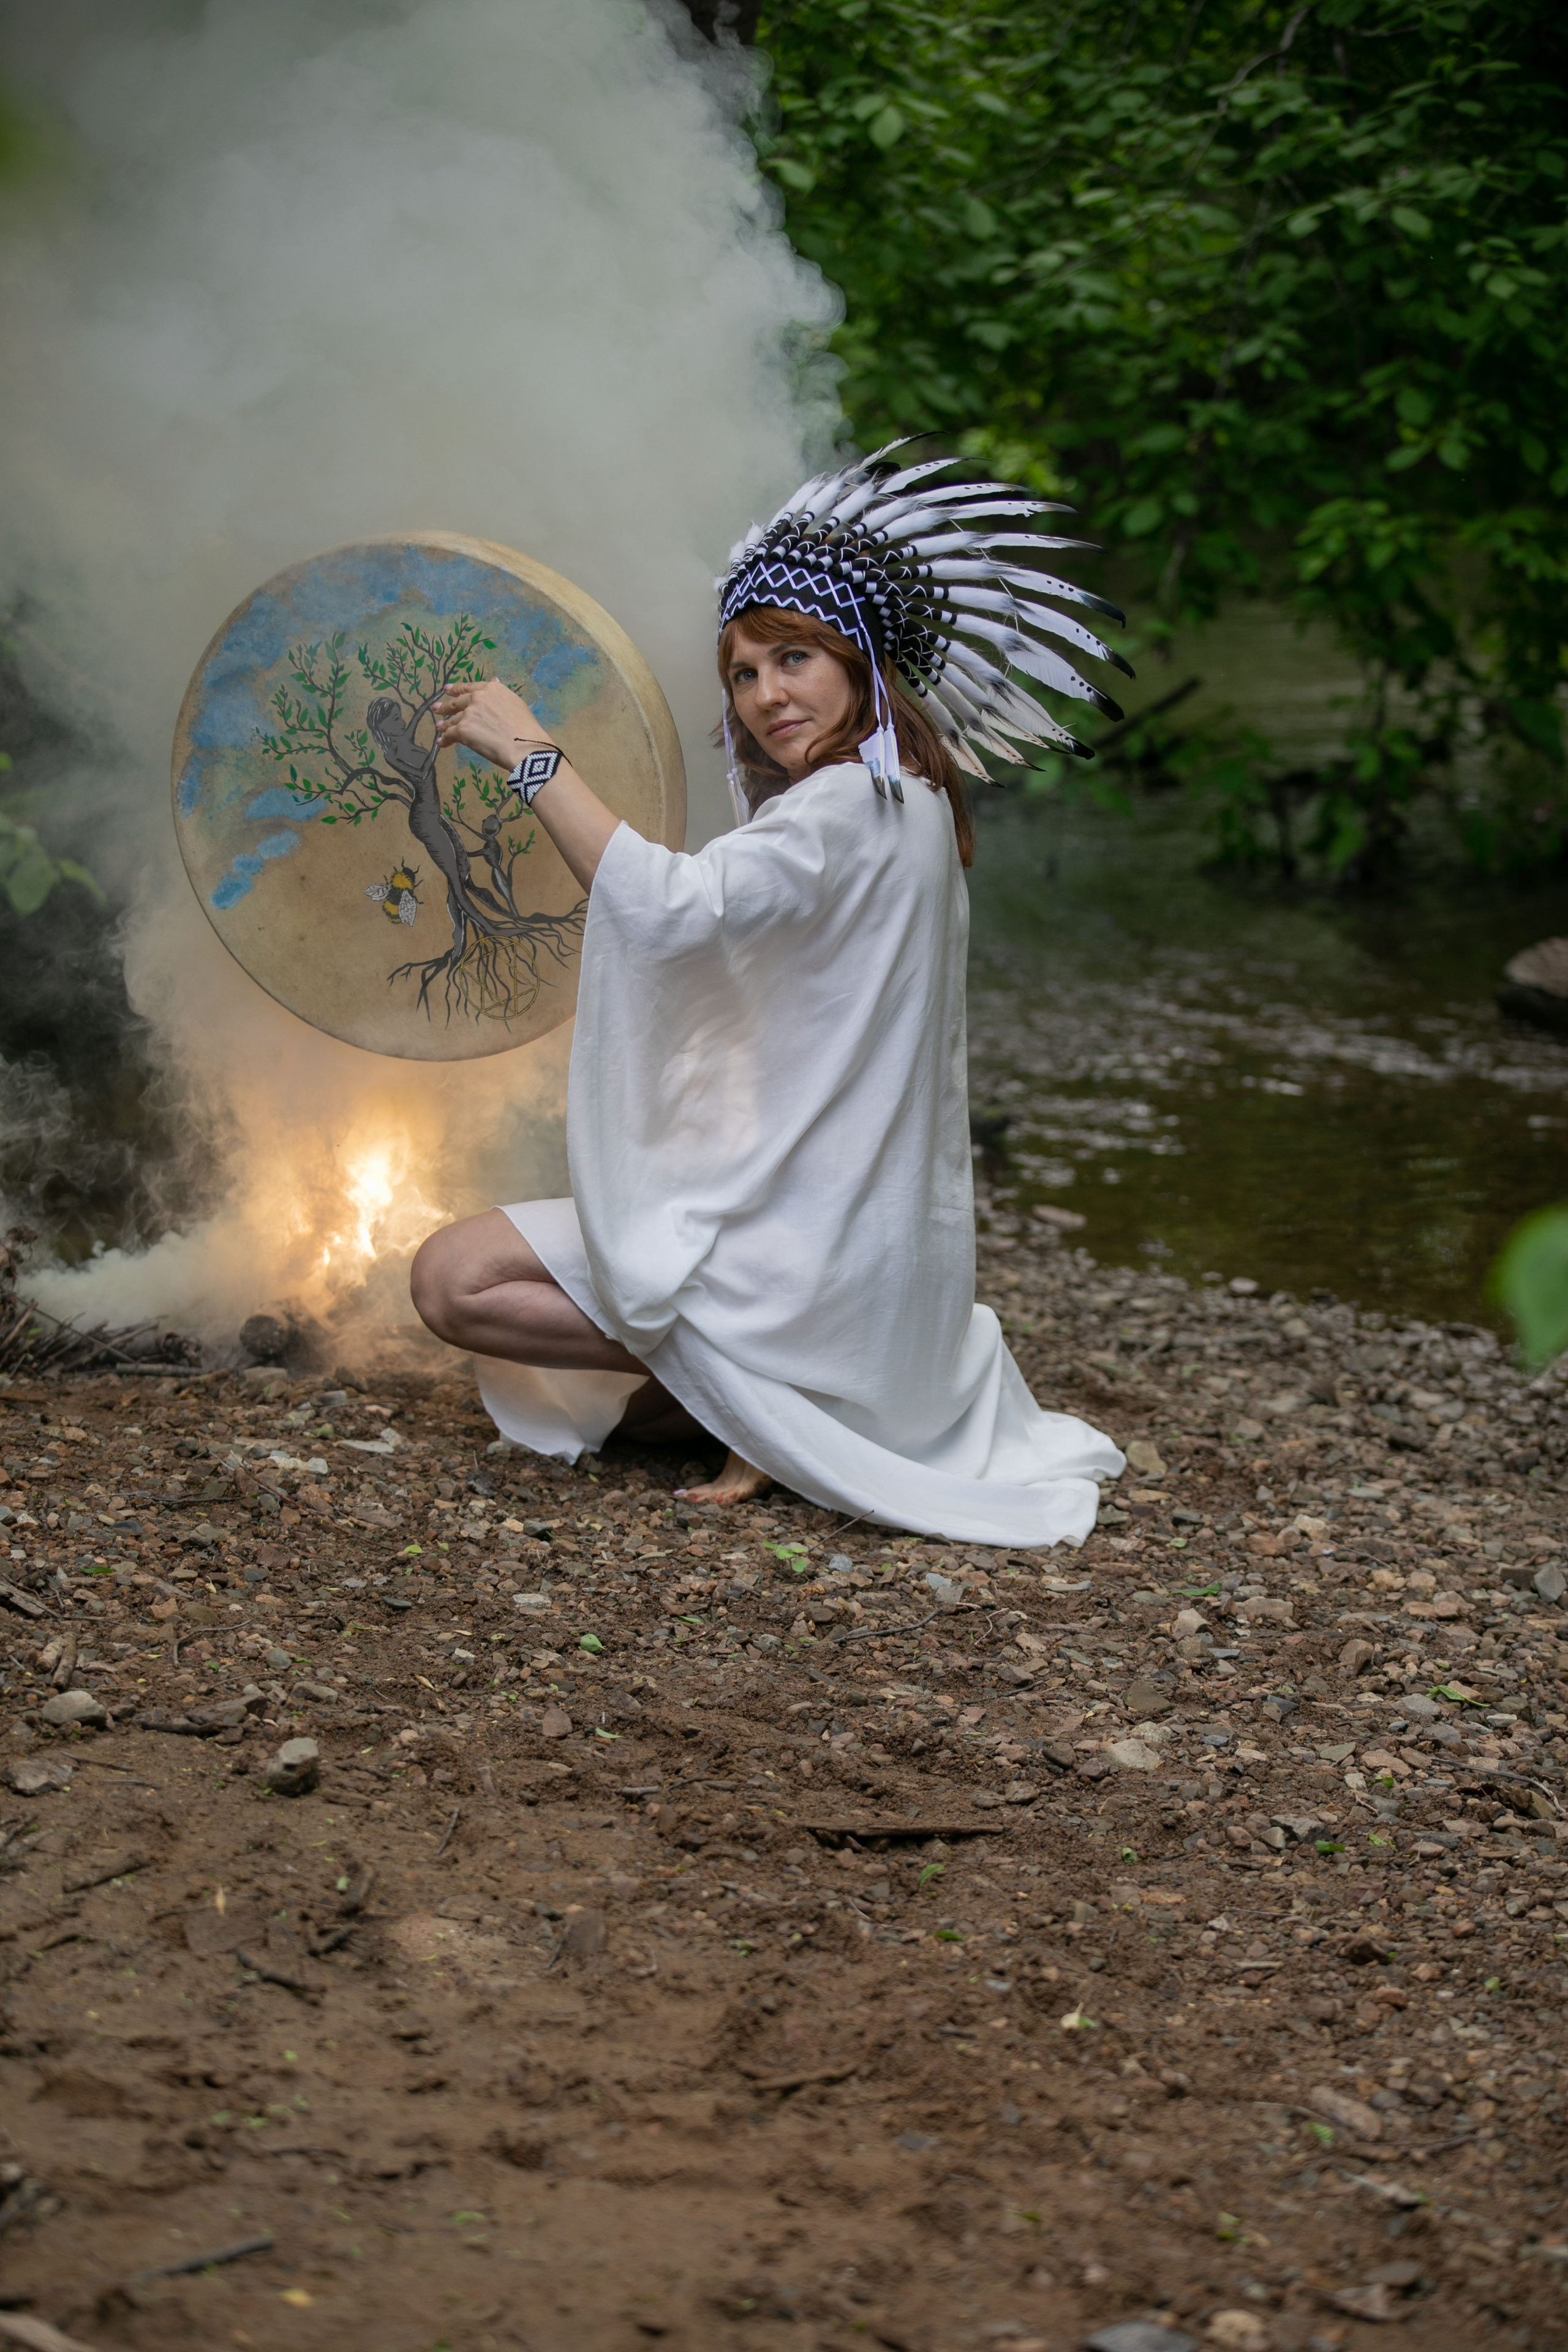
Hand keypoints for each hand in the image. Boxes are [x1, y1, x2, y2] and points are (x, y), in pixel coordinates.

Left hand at [434, 677, 550, 773]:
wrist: (524, 745)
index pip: (469, 687)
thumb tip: (494, 680)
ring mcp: (468, 714)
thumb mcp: (515, 702)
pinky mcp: (463, 730)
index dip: (456, 689)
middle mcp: (477, 698)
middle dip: (445, 706)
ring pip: (452, 719)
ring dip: (444, 724)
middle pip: (457, 702)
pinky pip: (450, 734)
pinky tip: (442, 743)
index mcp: (491, 689)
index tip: (447, 689)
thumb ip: (500, 693)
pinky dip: (445, 739)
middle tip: (436, 708)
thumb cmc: (526, 727)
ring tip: (439, 727)